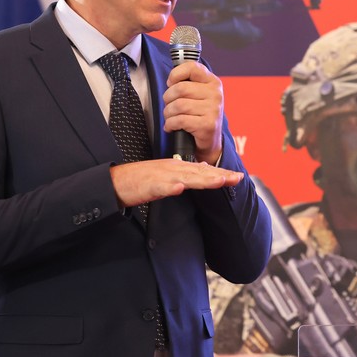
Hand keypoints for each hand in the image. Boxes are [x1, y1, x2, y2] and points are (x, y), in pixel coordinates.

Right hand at [110, 158, 242, 206]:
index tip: (238, 177)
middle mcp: (172, 169)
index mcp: (178, 167)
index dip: (221, 174)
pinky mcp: (148, 185)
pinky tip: (179, 189)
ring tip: (218, 181)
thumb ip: (186, 173)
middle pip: (200, 172)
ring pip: (184, 177)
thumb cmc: (142, 180)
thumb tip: (204, 169)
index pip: (204, 171)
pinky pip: (160, 187)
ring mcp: (161, 176)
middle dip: (219, 175)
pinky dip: (170, 187)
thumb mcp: (168, 175)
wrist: (118, 181)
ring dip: (202, 179)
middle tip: (238, 178)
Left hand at [163, 60, 223, 164]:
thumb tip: (171, 79)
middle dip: (168, 98)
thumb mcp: (198, 94)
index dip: (175, 74)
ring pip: (178, 105)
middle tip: (169, 105)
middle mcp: (215, 93)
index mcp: (213, 82)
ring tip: (170, 117)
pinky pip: (180, 120)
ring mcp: (213, 109)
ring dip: (168, 113)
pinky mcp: (208, 125)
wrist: (210, 140)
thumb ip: (188, 82)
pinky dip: (170, 124)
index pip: (192, 67)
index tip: (171, 83)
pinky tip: (171, 127)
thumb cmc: (199, 114)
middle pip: (180, 88)